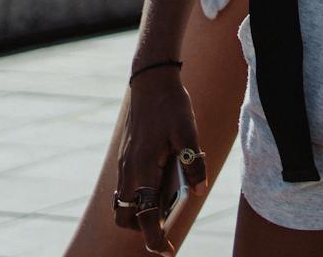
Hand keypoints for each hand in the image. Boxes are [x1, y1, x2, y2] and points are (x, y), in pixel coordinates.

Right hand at [114, 69, 206, 253]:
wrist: (150, 82)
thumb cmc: (171, 106)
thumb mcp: (188, 133)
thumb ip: (193, 164)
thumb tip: (198, 192)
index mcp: (143, 168)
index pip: (144, 215)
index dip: (154, 237)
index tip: (167, 251)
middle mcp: (128, 171)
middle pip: (127, 217)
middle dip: (144, 228)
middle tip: (168, 227)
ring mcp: (125, 165)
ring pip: (124, 204)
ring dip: (140, 212)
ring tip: (167, 206)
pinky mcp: (126, 158)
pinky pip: (126, 188)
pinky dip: (138, 197)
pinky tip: (161, 186)